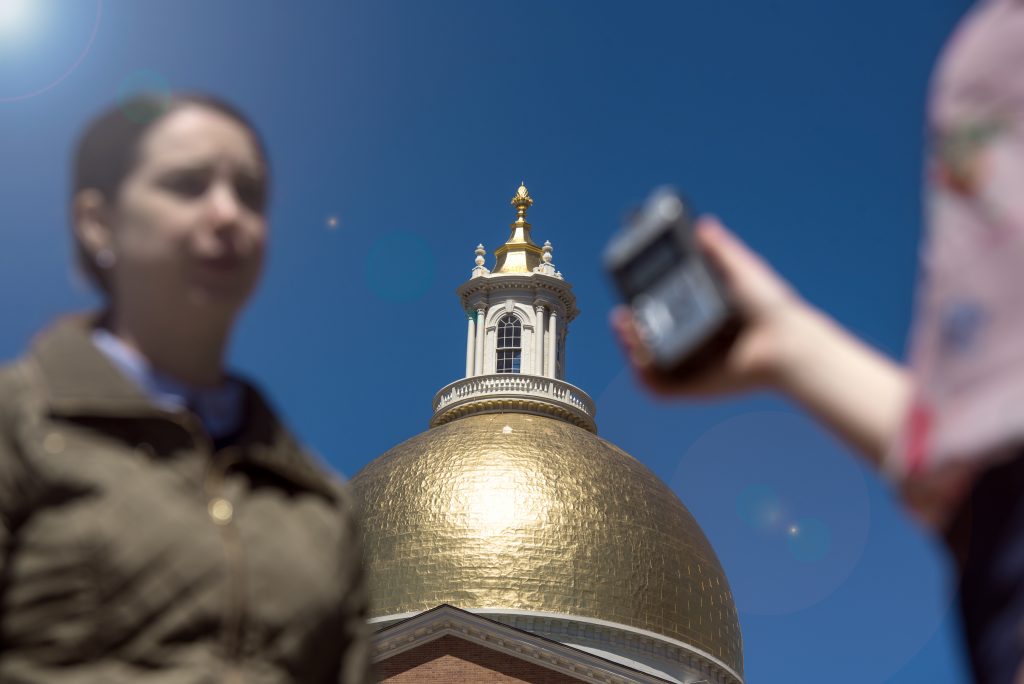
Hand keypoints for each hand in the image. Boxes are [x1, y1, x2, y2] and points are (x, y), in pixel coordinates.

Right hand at [610, 216, 807, 397]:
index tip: (629, 291)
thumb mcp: (741, 270)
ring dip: (629, 349)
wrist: (785, 340)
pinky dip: (643, 375)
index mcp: (702, 320)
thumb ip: (720, 249)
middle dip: (628, 329)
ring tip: (627, 329)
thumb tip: (703, 225)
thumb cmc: (770, 307)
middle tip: (622, 314)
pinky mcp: (693, 389)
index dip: (640, 306)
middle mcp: (693, 346)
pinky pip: (659, 388)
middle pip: (648, 341)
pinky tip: (638, 357)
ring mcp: (692, 369)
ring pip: (648, 364)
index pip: (660, 314)